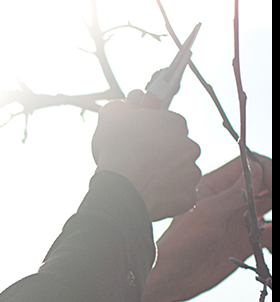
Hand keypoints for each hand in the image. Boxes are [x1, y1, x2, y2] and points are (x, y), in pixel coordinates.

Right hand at [92, 90, 201, 220]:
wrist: (120, 192)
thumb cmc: (115, 153)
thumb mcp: (111, 118)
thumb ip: (120, 106)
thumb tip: (124, 105)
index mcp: (175, 123)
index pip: (170, 124)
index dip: (155, 132)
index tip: (144, 140)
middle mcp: (190, 146)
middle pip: (178, 149)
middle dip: (163, 154)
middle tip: (142, 162)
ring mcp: (191, 172)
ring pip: (181, 172)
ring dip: (167, 175)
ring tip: (144, 181)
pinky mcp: (188, 196)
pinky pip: (180, 194)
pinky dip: (169, 196)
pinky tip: (152, 194)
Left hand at [140, 153, 271, 301]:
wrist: (172, 278)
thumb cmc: (182, 242)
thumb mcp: (208, 213)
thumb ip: (235, 192)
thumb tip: (260, 168)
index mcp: (217, 186)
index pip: (250, 166)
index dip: (266, 169)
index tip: (273, 182)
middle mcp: (230, 201)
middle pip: (263, 184)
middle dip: (274, 187)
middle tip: (279, 201)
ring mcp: (239, 221)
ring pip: (269, 206)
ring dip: (276, 207)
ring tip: (277, 219)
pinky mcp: (245, 243)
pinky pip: (269, 234)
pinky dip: (274, 234)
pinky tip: (271, 235)